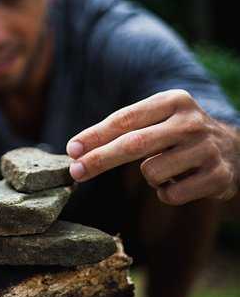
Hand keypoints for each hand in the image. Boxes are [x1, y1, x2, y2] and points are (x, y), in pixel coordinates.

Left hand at [66, 89, 239, 204]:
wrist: (234, 149)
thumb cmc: (177, 134)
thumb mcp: (155, 120)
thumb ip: (121, 130)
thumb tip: (76, 150)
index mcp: (172, 101)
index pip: (125, 119)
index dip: (95, 135)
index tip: (72, 150)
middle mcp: (191, 121)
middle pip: (134, 144)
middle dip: (100, 160)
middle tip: (76, 172)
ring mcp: (207, 149)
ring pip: (151, 173)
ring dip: (149, 177)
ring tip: (167, 167)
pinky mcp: (218, 176)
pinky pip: (170, 194)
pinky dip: (166, 192)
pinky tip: (182, 180)